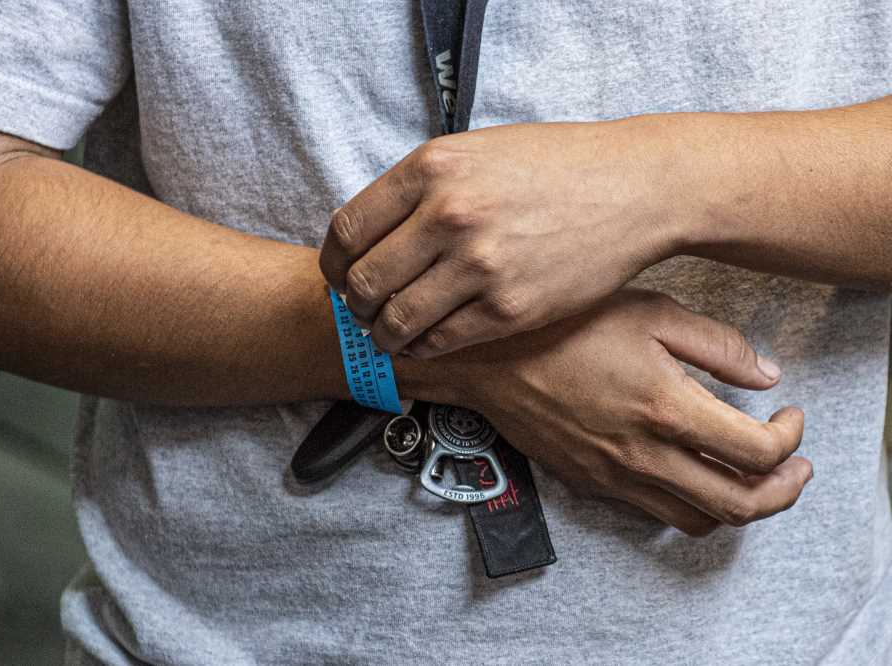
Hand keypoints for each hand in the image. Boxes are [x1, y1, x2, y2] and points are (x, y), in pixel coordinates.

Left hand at [320, 119, 688, 356]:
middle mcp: (448, 215)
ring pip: (395, 321)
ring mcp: (480, 264)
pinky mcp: (510, 308)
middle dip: (355, 304)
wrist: (634, 188)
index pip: (346, 231)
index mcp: (431, 167)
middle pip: (362, 281)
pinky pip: (440, 341)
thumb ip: (420, 187)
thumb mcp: (476, 151)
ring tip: (392, 331)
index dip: (333, 264)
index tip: (340, 276)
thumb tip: (369, 235)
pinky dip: (423, 346)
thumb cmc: (554, 166)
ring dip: (383, 334)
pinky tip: (429, 339)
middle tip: (365, 310)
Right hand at [426, 289, 810, 534]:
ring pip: (696, 520)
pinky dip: (685, 503)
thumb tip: (766, 375)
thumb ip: (716, 344)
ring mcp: (613, 475)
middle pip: (738, 505)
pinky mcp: (588, 481)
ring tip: (748, 477)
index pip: (757, 452)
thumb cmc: (562, 323)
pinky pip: (651, 512)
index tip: (789, 416)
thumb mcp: (648, 311)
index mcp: (665, 407)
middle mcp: (643, 454)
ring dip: (737, 506)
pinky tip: (687, 470)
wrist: (484, 355)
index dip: (790, 439)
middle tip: (793, 466)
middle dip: (782, 492)